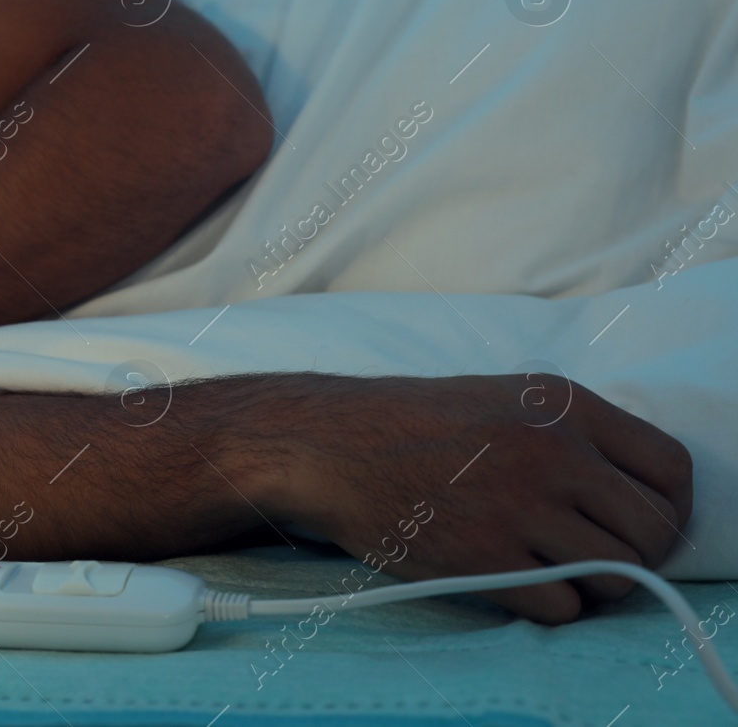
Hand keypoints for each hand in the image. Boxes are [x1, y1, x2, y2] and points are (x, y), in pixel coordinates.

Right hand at [278, 373, 694, 623]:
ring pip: (615, 575)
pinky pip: (563, 606)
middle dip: (634, 553)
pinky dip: (551, 604)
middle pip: (652, 531)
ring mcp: (520, 507)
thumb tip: (636, 490)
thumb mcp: (503, 396)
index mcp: (563, 405)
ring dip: (593, 582)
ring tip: (552, 566)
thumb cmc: (413, 423)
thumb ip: (572, 431)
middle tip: (595, 555)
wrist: (333, 445)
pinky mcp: (487, 558)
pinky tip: (517, 579)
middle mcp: (552, 453)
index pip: (670, 469)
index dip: (669, 509)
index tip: (644, 524)